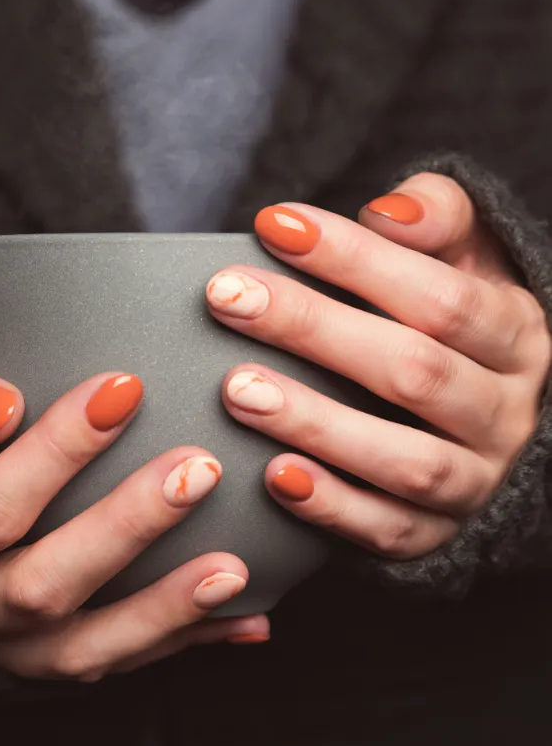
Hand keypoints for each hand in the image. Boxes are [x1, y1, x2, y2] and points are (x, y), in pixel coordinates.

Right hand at [0, 358, 267, 679]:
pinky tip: (246, 619)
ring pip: (82, 648)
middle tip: (198, 468)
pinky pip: (113, 664)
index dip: (55, 455)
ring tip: (234, 568)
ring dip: (163, 610)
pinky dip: (183, 643)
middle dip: (124, 529)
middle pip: (41, 586)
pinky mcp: (40, 662)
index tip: (123, 389)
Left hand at [206, 173, 550, 557]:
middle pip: (412, 372)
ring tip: (237, 390)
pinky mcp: (436, 533)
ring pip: (404, 460)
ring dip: (317, 423)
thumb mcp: (467, 261)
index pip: (441, 296)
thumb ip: (439, 219)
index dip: (356, 259)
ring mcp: (475, 481)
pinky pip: (389, 529)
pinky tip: (275, 476)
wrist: (482, 424)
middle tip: (228, 299)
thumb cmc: (456, 326)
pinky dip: (333, 507)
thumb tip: (387, 212)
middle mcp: (505, 413)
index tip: (275, 226)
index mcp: (516, 337)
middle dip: (314, 330)